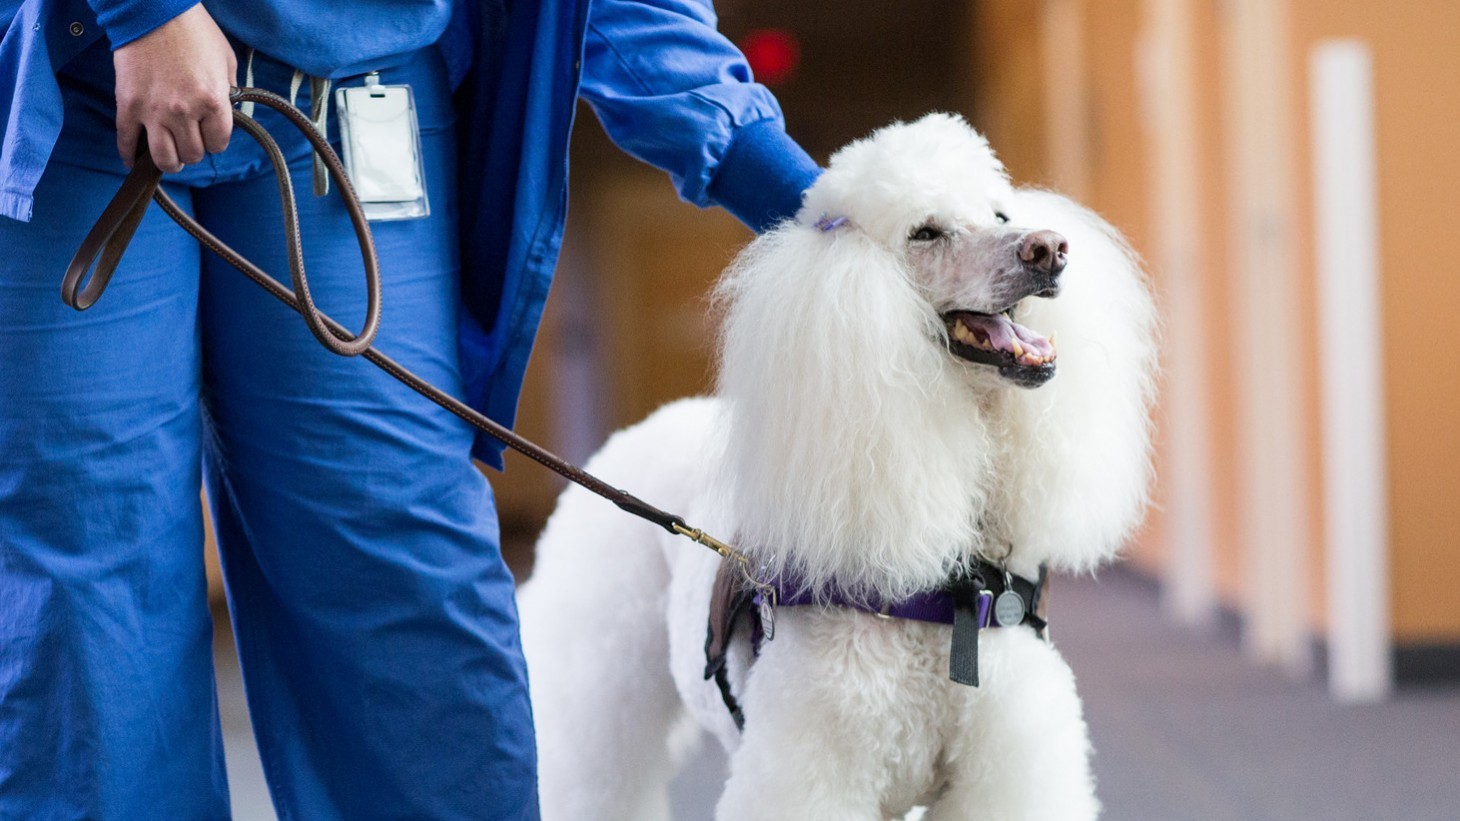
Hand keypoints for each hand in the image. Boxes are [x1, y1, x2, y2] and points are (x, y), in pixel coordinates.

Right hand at [112, 3, 235, 172]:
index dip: (215, 140)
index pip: (218, 144)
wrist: (153, 11)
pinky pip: (127, 142)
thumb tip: (225, 111)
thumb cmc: (194, 32)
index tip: (210, 133)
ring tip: (170, 155)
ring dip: (169, 161)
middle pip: (192, 154)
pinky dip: (130, 155)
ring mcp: (154, 112)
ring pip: (163, 158)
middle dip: (194, 150)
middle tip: (190, 140)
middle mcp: (184, 112)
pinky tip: (135, 160)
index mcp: (213, 102)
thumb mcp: (226, 61)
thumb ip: (227, 90)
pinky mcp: (128, 106)